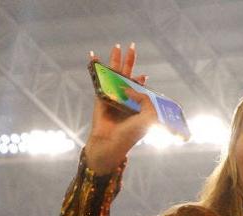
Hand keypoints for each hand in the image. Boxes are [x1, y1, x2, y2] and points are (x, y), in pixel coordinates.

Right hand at [85, 43, 157, 173]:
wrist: (111, 143)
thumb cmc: (131, 133)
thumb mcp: (148, 117)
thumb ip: (146, 99)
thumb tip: (133, 85)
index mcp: (138, 106)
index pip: (141, 89)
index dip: (141, 81)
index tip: (144, 75)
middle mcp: (126, 100)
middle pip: (128, 76)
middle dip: (130, 62)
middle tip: (132, 46)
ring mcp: (113, 97)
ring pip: (114, 74)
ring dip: (115, 60)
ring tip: (117, 46)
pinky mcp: (100, 96)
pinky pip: (98, 78)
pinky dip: (96, 67)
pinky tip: (93, 56)